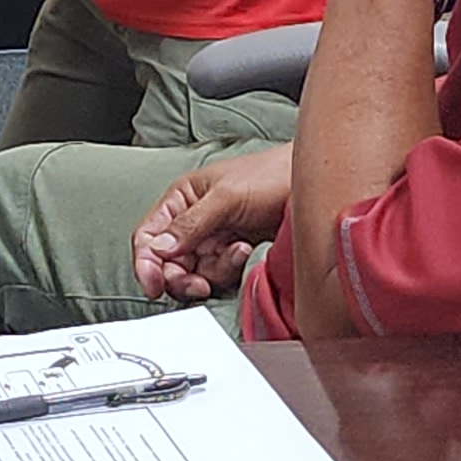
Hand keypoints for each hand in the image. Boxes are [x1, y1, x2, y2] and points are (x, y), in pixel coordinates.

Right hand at [132, 147, 292, 301]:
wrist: (314, 185)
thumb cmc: (271, 176)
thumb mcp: (226, 197)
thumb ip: (191, 223)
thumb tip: (160, 249)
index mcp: (181, 199)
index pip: (148, 236)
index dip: (146, 263)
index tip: (153, 285)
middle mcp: (192, 220)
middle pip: (167, 261)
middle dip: (180, 275)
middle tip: (197, 283)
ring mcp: (212, 238)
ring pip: (194, 271)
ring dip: (212, 270)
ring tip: (235, 252)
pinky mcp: (232, 252)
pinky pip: (219, 273)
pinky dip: (229, 269)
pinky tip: (244, 250)